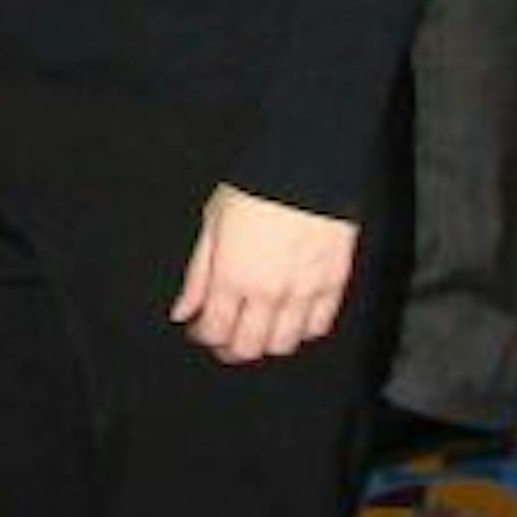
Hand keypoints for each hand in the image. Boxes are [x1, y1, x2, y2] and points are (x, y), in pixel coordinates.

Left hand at [171, 183, 358, 363]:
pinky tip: (290, 320)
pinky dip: (302, 331)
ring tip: (255, 330)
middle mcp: (269, 293)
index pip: (216, 330)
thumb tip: (183, 310)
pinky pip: (318, 327)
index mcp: (233, 277)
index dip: (203, 336)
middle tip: (223, 338)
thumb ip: (197, 274)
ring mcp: (304, 293)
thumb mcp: (212, 223)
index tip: (198, 329)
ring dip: (265, 344)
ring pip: (284, 345)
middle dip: (230, 348)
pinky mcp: (333, 286)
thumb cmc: (254, 188)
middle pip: (248, 347)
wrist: (305, 168)